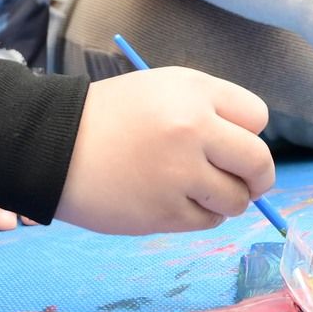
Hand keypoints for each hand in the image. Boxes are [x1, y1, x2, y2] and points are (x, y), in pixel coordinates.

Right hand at [54, 68, 273, 233]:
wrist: (53, 146)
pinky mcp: (165, 210)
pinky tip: (175, 201)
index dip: (248, 132)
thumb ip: (209, 111)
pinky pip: (208, 221)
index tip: (232, 142)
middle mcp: (193, 129)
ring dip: (226, 200)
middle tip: (246, 181)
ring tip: (198, 190)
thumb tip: (250, 153)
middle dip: (257, 176)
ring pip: (237, 199)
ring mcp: (180, 172)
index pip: (257, 117)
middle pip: (259, 162)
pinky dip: (200, 215)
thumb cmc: (110, 116)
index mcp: (194, 92)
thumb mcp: (161, 90)